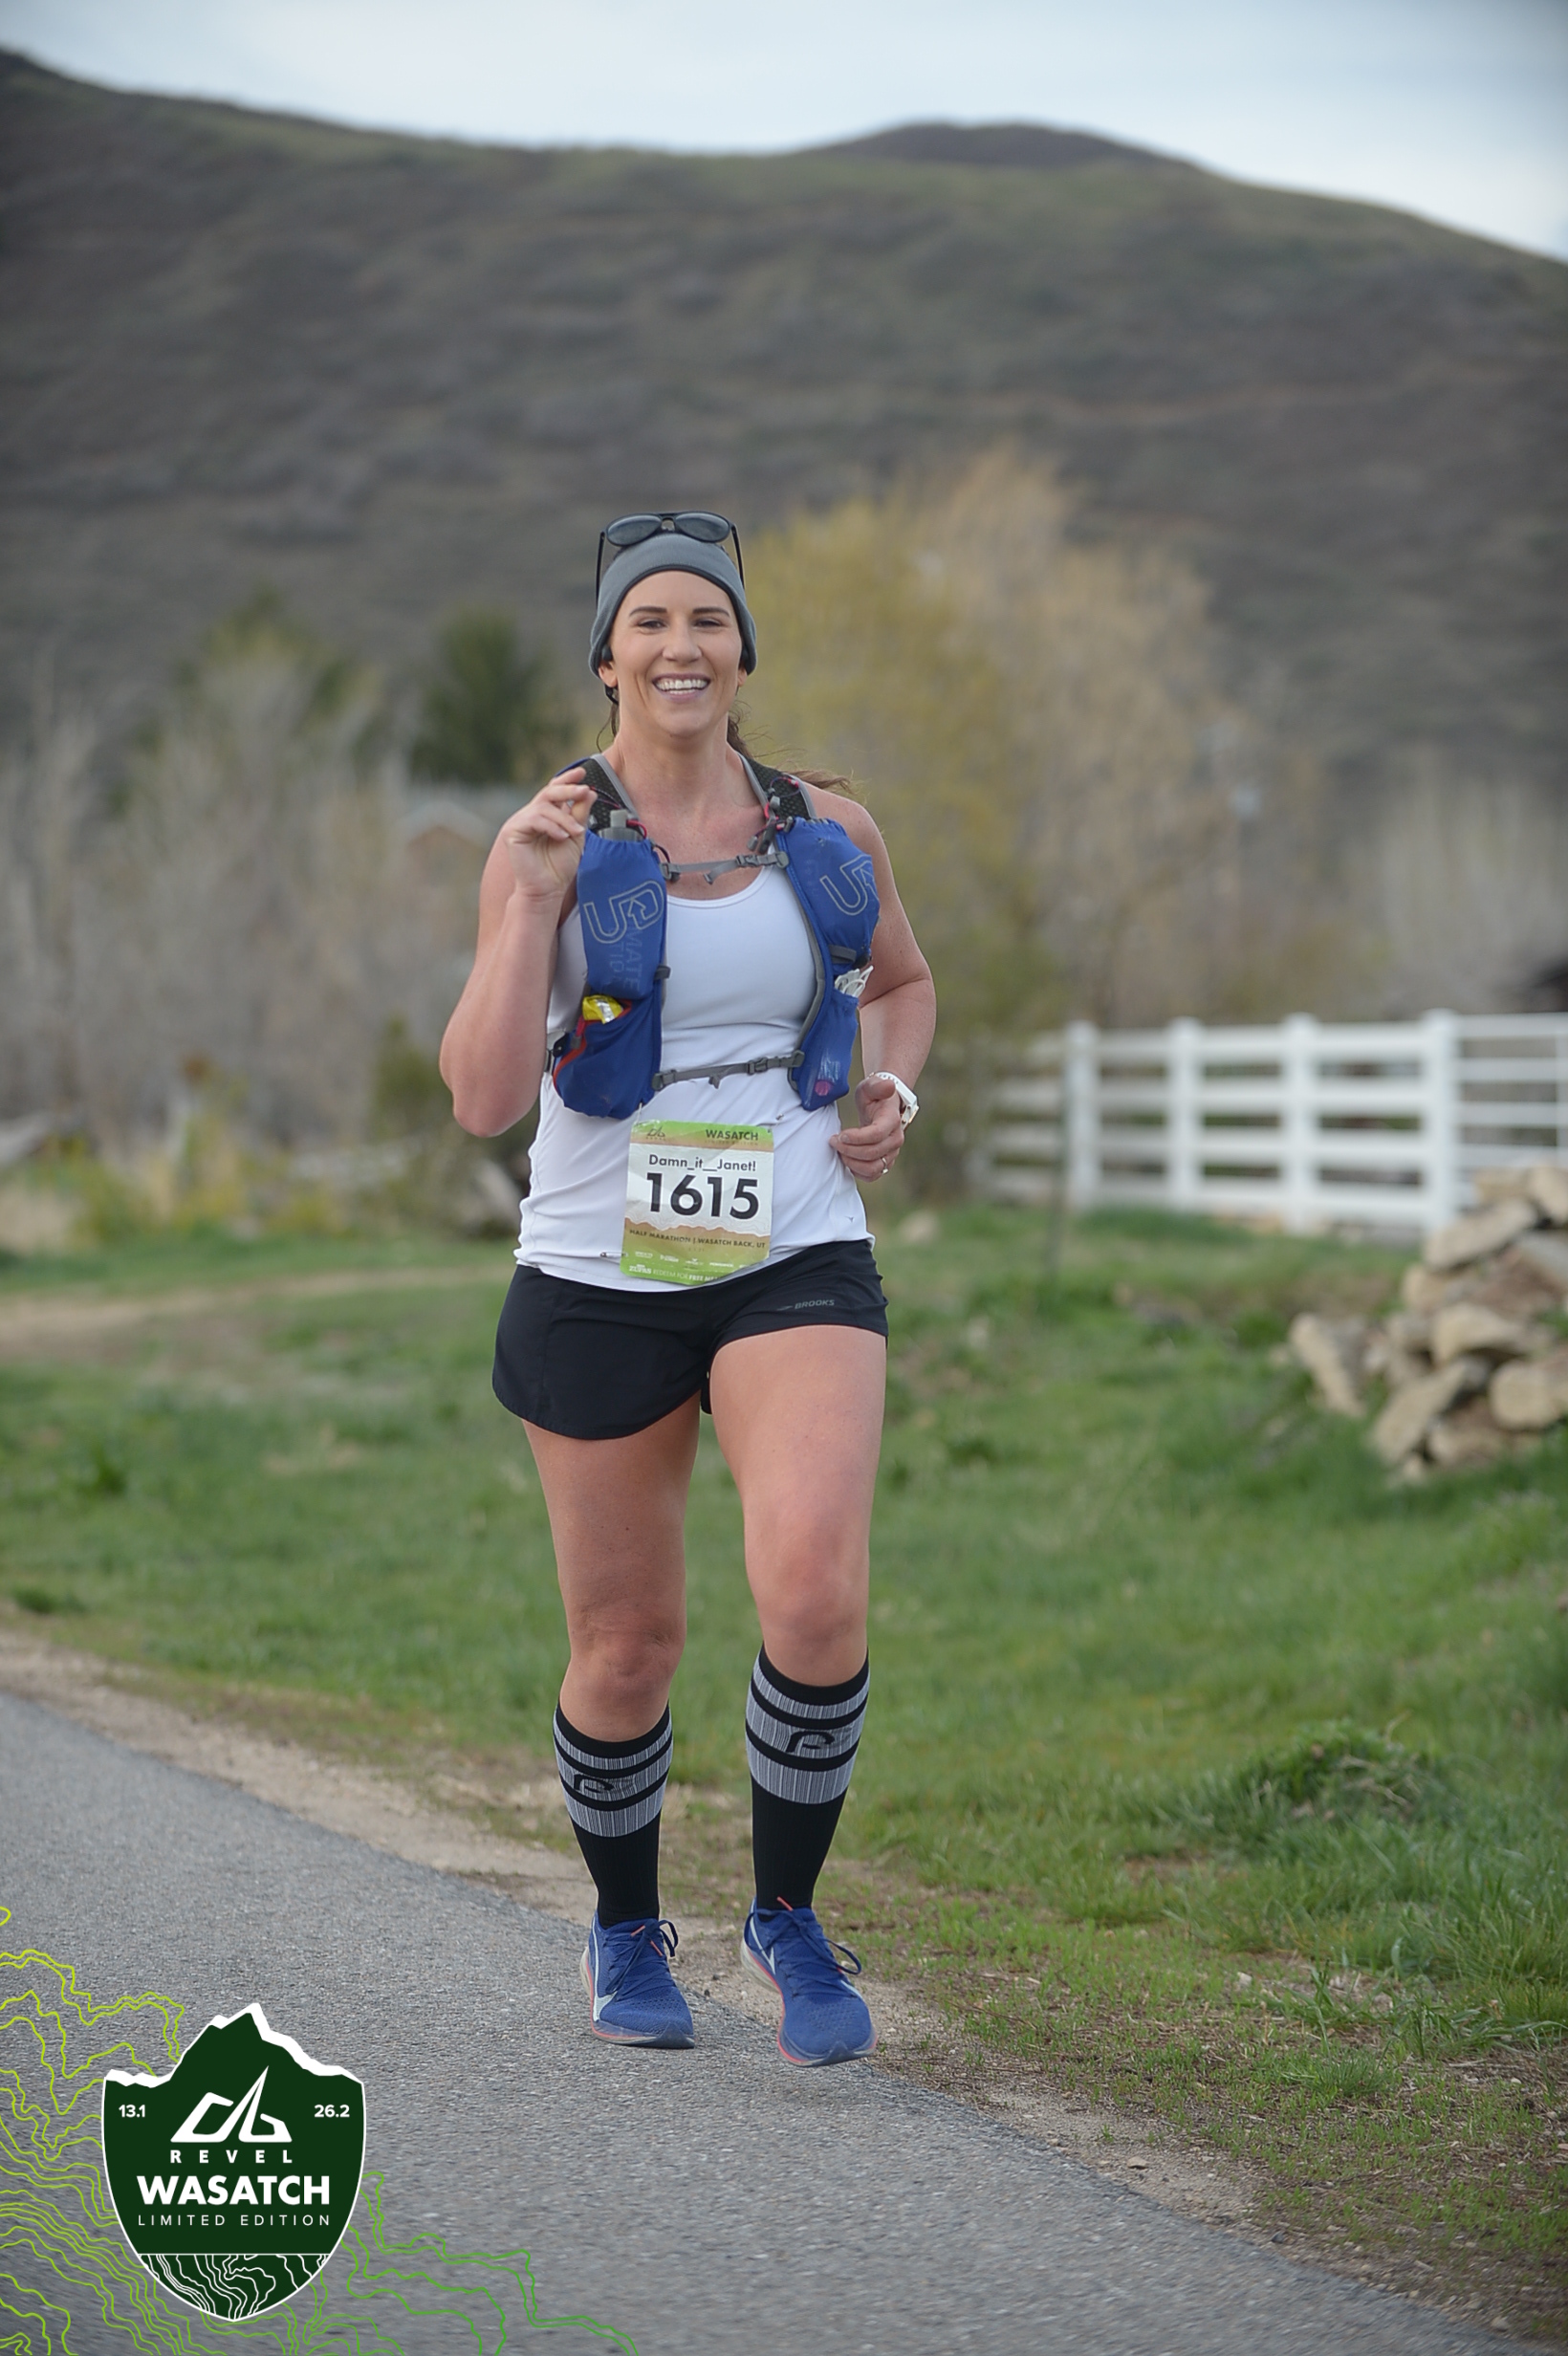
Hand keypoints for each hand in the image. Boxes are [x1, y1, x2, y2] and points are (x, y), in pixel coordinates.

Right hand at [501, 769, 591, 901]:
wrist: (547, 889)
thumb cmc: (559, 866)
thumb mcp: (576, 836)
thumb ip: (580, 814)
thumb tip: (588, 792)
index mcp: (546, 814)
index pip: (554, 790)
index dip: (567, 779)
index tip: (583, 772)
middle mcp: (532, 815)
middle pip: (549, 792)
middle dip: (568, 789)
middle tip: (584, 790)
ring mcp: (521, 822)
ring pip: (544, 806)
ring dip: (565, 818)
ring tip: (576, 832)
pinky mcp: (513, 831)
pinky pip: (534, 819)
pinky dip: (551, 826)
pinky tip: (562, 837)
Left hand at [830, 1074, 906, 1182]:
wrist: (883, 1107)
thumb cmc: (875, 1096)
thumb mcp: (871, 1086)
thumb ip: (878, 1086)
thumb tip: (890, 1086)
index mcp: (892, 1120)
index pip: (876, 1135)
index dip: (856, 1138)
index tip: (840, 1134)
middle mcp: (895, 1139)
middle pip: (872, 1153)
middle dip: (848, 1149)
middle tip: (833, 1141)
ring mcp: (892, 1152)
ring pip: (873, 1168)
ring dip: (852, 1162)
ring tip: (839, 1151)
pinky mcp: (886, 1162)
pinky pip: (873, 1175)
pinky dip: (858, 1171)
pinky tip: (847, 1159)